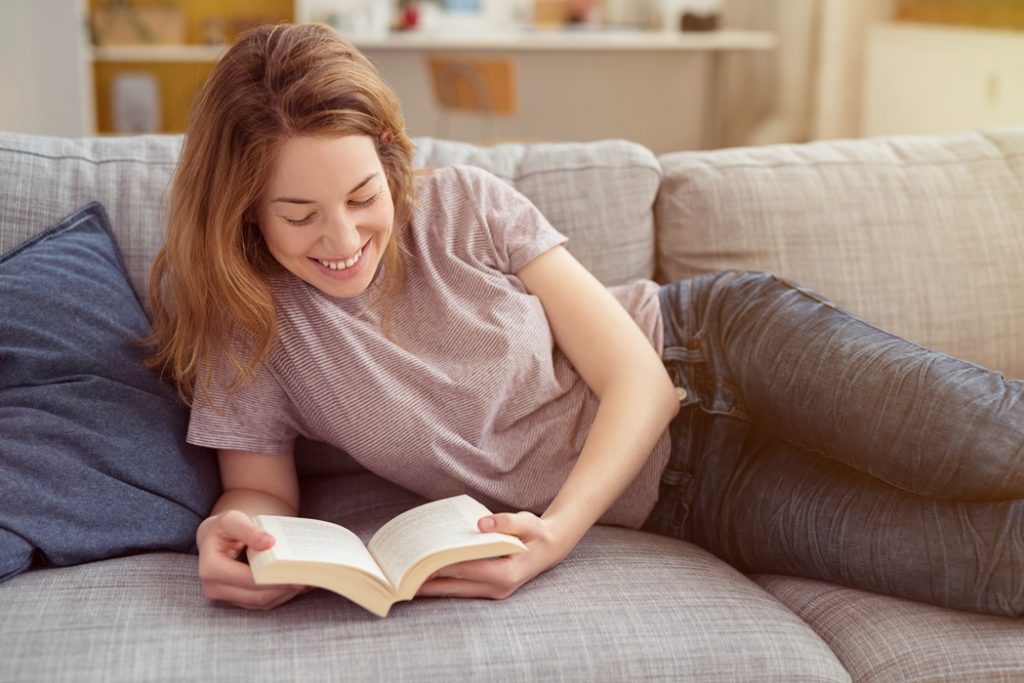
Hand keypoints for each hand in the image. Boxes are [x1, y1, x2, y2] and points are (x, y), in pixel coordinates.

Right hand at [196, 510, 309, 609]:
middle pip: (257, 596)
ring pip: (262, 602)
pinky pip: (264, 601)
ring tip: (310, 580)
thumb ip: (248, 530)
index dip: (273, 579)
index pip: (248, 579)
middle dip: (285, 588)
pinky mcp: (239, 600)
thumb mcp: (233, 520)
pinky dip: (283, 594)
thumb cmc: (225, 527)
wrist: (218, 537)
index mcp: (211, 568)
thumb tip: (268, 543)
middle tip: (311, 578)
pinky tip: (300, 583)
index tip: (296, 573)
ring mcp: (227, 597)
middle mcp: (215, 588)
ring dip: (287, 594)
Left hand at [417, 511, 577, 600]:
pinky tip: (426, 576)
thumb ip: (506, 522)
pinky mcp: (489, 590)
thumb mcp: (526, 521)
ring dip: (432, 586)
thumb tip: (481, 524)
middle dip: (427, 581)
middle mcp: (498, 588)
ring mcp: (494, 593)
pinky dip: (444, 583)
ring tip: (407, 578)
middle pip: (455, 586)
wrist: (551, 547)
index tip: (417, 561)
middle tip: (402, 575)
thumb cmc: (536, 532)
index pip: (464, 569)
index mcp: (506, 574)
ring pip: (456, 592)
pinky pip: (461, 589)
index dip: (440, 565)